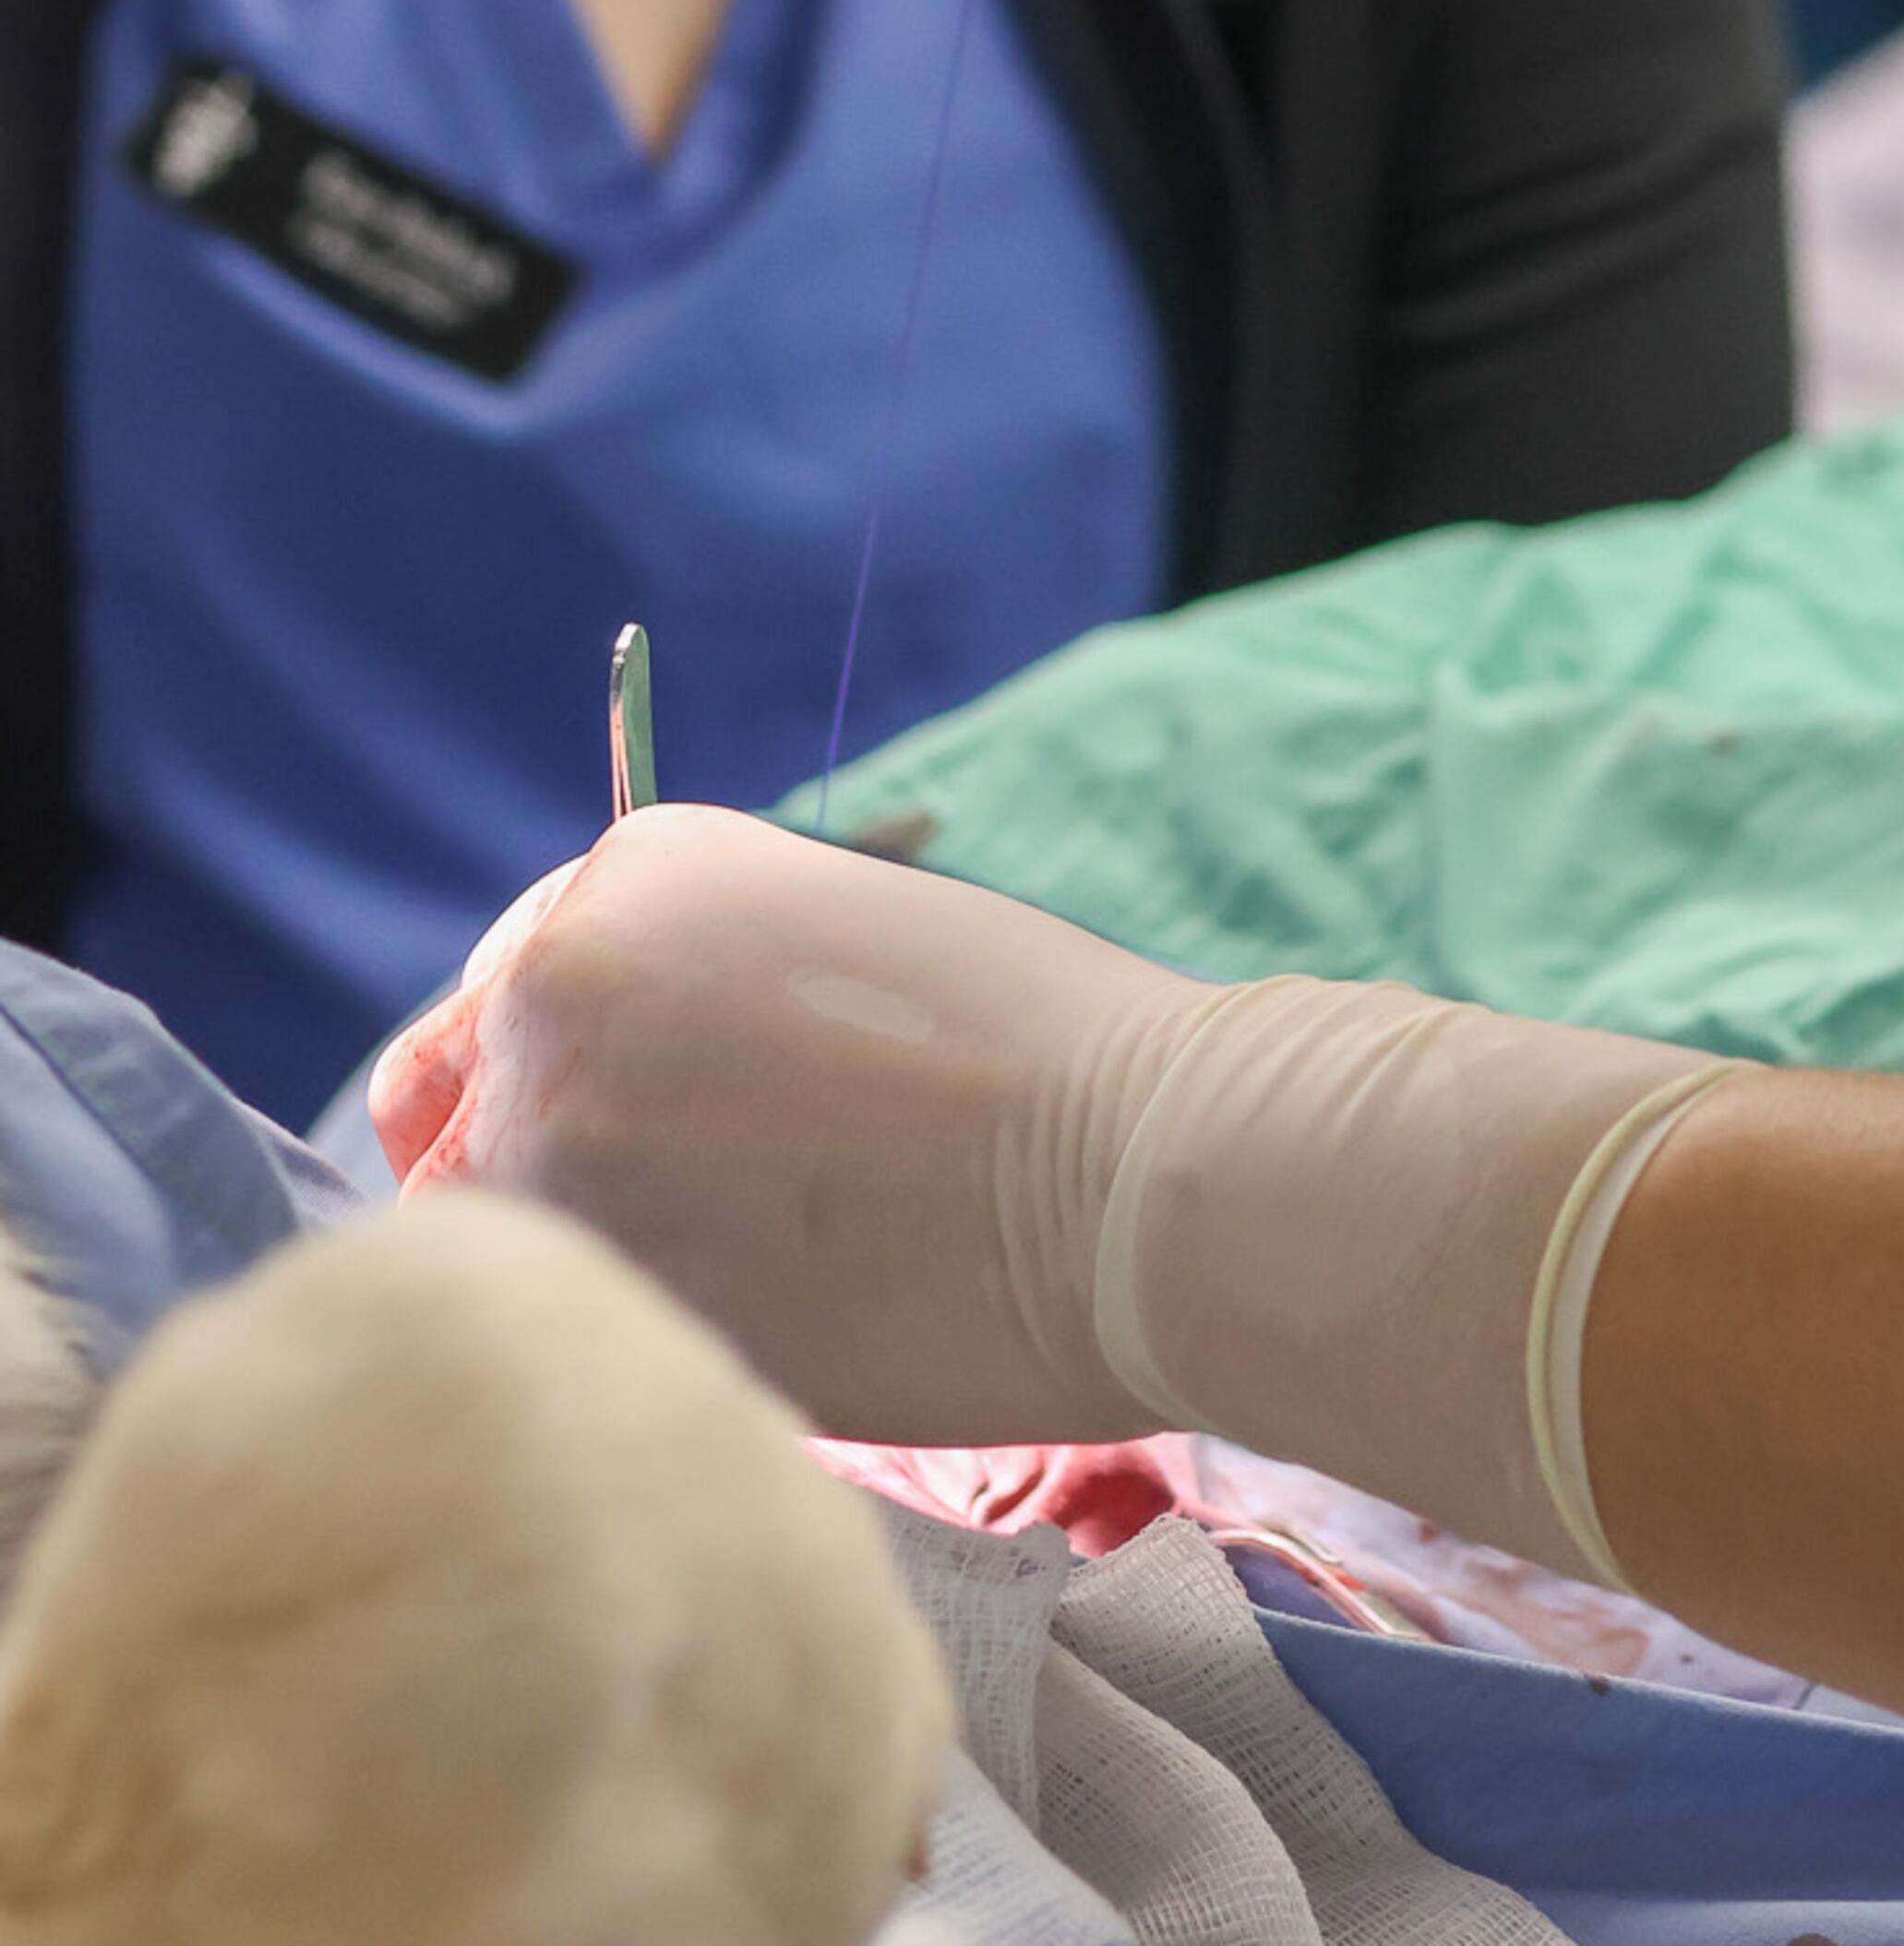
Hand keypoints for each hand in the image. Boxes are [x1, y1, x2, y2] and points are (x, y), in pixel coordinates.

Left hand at [372, 801, 1202, 1438]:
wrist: (1123, 1167)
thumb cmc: (1021, 1030)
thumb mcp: (822, 924)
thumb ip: (678, 977)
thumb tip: (599, 1064)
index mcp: (619, 885)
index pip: (502, 990)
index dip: (556, 1049)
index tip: (619, 1099)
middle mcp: (554, 1010)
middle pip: (459, 1116)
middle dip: (540, 1155)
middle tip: (661, 1203)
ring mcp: (563, 1174)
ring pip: (495, 1240)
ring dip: (569, 1258)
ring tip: (717, 1274)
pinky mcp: (605, 1315)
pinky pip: (566, 1331)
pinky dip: (626, 1338)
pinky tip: (750, 1328)